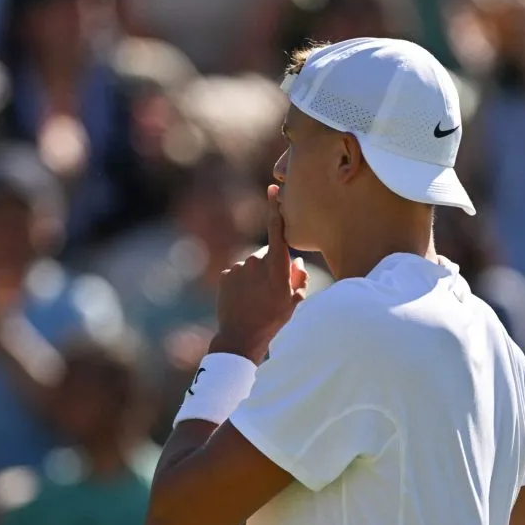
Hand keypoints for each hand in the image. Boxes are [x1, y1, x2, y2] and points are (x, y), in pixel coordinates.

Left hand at [210, 185, 307, 363]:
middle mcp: (257, 262)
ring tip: (256, 299)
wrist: (241, 336)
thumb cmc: (273, 319)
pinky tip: (243, 299)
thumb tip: (295, 260)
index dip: (275, 208)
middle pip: (267, 255)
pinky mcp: (226, 274)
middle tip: (271, 291)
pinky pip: (238, 273)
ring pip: (251, 265)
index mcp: (278, 267)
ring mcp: (239, 268)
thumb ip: (298, 277)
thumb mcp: (294, 300)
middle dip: (270, 266)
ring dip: (255, 276)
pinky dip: (241, 283)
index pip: (277, 230)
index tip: (273, 188)